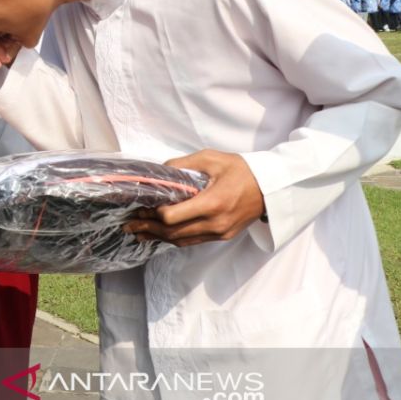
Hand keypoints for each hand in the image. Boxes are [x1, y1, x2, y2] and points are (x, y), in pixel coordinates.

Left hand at [123, 149, 265, 246]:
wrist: (271, 187)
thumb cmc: (241, 169)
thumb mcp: (211, 158)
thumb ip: (182, 165)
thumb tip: (160, 172)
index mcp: (212, 203)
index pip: (173, 217)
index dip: (153, 214)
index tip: (141, 207)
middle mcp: (215, 222)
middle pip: (173, 232)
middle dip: (148, 228)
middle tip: (130, 224)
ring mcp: (219, 232)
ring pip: (181, 240)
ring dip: (158, 237)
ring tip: (138, 233)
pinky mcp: (222, 236)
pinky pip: (193, 241)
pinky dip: (174, 239)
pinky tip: (160, 236)